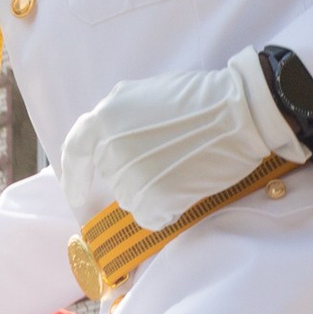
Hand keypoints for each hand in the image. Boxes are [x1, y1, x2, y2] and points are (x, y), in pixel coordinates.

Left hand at [60, 54, 309, 232]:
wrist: (238, 113)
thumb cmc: (200, 100)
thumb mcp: (144, 96)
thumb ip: (119, 121)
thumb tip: (112, 146)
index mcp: (105, 118)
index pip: (75, 152)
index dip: (75, 175)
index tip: (77, 193)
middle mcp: (111, 148)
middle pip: (112, 177)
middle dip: (134, 175)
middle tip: (167, 163)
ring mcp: (130, 175)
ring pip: (131, 199)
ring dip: (152, 192)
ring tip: (182, 169)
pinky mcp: (153, 198)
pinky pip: (150, 217)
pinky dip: (166, 210)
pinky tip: (185, 189)